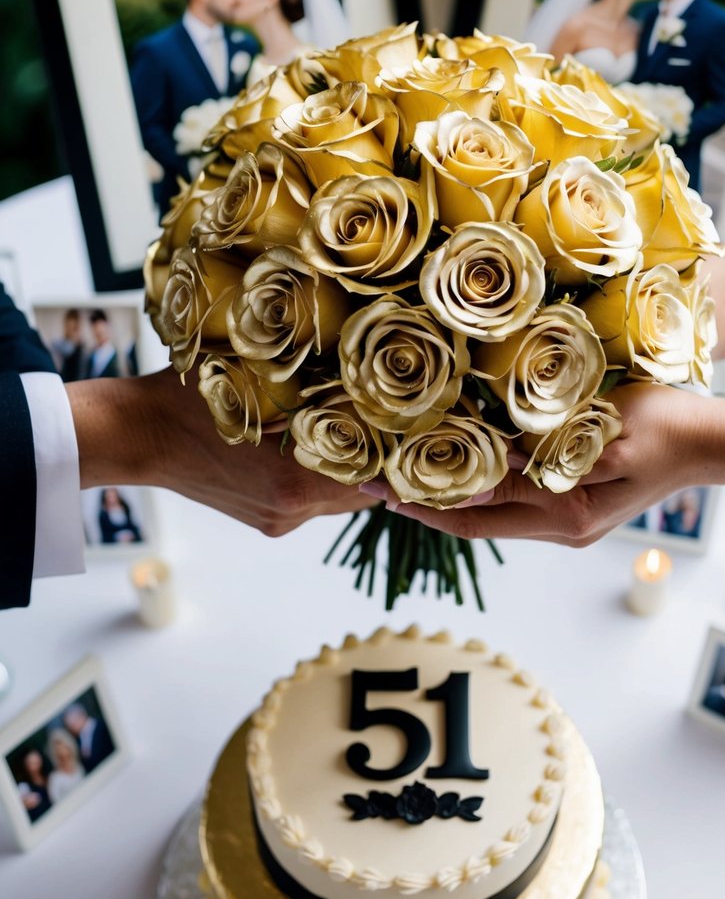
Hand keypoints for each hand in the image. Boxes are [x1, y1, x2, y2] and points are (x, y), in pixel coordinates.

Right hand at [67, 368, 373, 537]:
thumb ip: (312, 386)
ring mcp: (279, 519)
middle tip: (393, 422)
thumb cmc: (195, 396)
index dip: (397, 450)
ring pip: (340, 498)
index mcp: (295, 479)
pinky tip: (311, 445)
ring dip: (350, 468)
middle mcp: (292, 508)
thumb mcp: (258, 378)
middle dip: (379, 458)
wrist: (141, 433)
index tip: (410, 426)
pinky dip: (319, 477)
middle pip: (364, 492)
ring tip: (356, 428)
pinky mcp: (267, 522)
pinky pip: (313, 503)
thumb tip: (367, 376)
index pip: (375, 476)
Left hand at [359, 384, 724, 546]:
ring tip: (399, 477)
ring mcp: (565, 524)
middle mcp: (558, 528)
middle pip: (473, 522)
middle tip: (370, 483)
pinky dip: (476, 492)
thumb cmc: (663, 427)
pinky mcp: (572, 509)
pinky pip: (509, 506)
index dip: (423, 500)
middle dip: (420, 505)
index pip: (475, 511)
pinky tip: (454, 473)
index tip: (378, 486)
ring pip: (488, 516)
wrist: (709, 442)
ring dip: (445, 499)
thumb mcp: (602, 436)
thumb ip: (542, 458)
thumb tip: (480, 469)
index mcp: (564, 516)